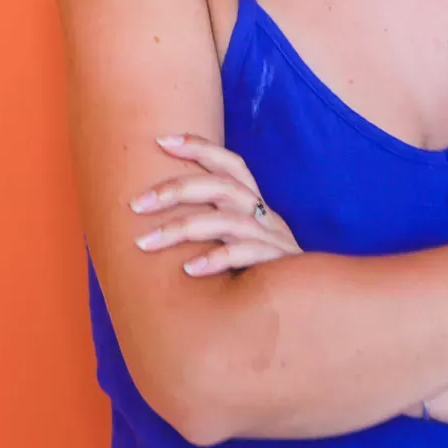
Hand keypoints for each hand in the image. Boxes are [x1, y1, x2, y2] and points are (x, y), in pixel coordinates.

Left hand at [128, 133, 302, 275]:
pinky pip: (246, 255)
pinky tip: (189, 269)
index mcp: (255, 206)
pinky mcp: (278, 267)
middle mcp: (265, 216)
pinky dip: (216, 258)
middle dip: (174, 190)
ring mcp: (273, 240)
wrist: (313, 307)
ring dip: (181, 230)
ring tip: (144, 243)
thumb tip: (156, 224)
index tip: (161, 140)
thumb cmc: (264, 275)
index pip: (230, 164)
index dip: (200, 147)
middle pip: (220, 187)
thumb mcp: (242, 244)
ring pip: (225, 221)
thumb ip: (213, 229)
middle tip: (135, 204)